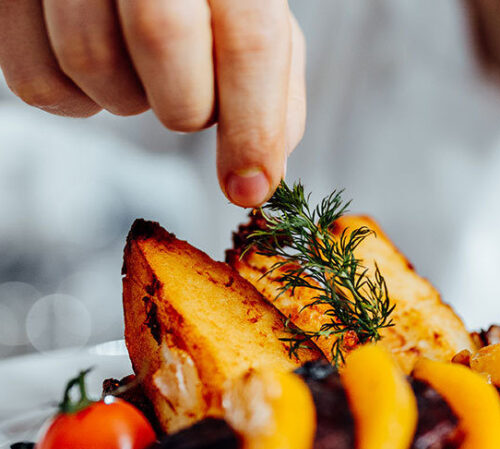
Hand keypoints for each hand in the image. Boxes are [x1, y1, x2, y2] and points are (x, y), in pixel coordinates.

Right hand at [0, 0, 305, 206]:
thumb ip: (269, 81)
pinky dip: (75, 99)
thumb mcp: (250, 13)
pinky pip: (36, 79)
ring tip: (141, 70)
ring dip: (127, 98)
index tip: (248, 187)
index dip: (252, 125)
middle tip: (189, 98)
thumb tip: (263, 169)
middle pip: (163, 41)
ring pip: (91, 61)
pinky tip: (100, 69)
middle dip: (185, 104)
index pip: (248, 38)